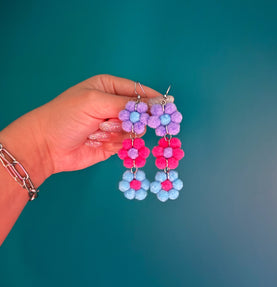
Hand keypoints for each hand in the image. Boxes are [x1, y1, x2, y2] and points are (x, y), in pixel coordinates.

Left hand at [0, 75, 160, 184]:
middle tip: (112, 122)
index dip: (152, 100)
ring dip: (116, 133)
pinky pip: (125, 144)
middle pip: (140, 113)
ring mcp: (114, 126)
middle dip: (128, 120)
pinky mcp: (112, 143)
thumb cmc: (66, 117)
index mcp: (109, 88)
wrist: (47, 146)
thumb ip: (126, 103)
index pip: (139, 91)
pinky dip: (112, 144)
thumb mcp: (95, 102)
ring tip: (96, 132)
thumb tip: (155, 104)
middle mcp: (113, 106)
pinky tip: (95, 141)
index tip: (166, 108)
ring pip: (134, 131)